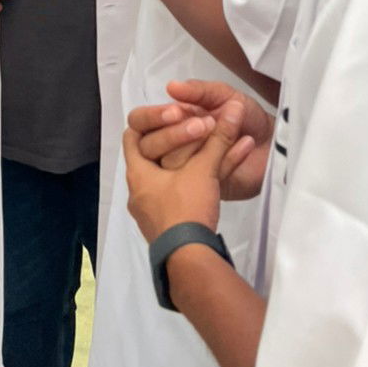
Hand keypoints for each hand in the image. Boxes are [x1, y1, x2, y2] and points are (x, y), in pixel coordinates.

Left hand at [124, 98, 246, 243]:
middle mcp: (138, 192)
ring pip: (169, 177)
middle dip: (178, 141)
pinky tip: (214, 180)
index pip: (133, 135)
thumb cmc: (186, 209)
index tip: (174, 113)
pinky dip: (194, 184)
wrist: (188, 259)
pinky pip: (178, 196)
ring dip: (190, 163)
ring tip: (213, 150)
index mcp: (138, 174)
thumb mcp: (205, 170)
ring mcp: (151, 211)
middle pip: (154, 155)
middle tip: (197, 129)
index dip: (152, 120)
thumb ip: (219, 138)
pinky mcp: (167, 225)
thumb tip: (234, 107)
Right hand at [128, 80, 273, 199]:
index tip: (176, 113)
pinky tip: (243, 145)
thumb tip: (171, 87)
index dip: (153, 118)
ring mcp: (183, 171)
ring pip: (171, 166)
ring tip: (222, 134)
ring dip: (196, 149)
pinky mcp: (202, 190)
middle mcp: (171, 147)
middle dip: (174, 136)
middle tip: (204, 126)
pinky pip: (202, 180)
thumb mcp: (224, 96)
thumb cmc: (246, 117)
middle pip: (150, 147)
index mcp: (171, 122)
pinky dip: (225, 161)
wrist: (273, 142)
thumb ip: (199, 91)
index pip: (141, 122)